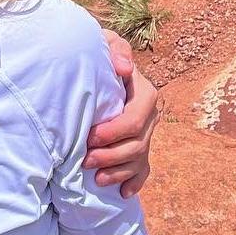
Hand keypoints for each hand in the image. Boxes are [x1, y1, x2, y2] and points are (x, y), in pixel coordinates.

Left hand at [84, 30, 159, 196]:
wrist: (96, 63)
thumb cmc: (98, 52)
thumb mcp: (105, 42)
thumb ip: (115, 48)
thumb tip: (125, 68)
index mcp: (143, 91)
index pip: (134, 120)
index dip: (113, 133)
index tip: (89, 136)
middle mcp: (149, 113)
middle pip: (138, 144)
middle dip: (112, 155)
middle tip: (86, 160)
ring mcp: (147, 131)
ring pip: (139, 159)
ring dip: (118, 171)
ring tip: (96, 177)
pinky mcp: (139, 144)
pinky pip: (144, 169)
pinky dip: (134, 182)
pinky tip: (122, 192)